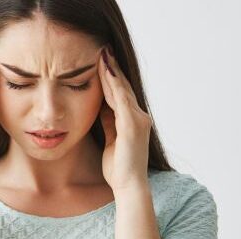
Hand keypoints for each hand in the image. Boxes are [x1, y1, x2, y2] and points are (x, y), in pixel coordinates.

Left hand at [97, 46, 151, 191]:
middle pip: (123, 88)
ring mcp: (137, 120)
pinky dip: (113, 84)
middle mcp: (139, 117)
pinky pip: (120, 100)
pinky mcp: (131, 125)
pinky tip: (106, 71)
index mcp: (133, 121)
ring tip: (103, 54)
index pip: (120, 94)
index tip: (102, 62)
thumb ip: (108, 123)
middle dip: (112, 68)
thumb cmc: (119, 169)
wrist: (129, 186)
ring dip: (112, 71)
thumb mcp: (111, 141)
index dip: (111, 78)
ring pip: (122, 90)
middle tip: (103, 50)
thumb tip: (101, 108)